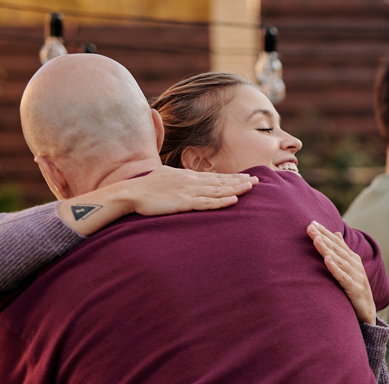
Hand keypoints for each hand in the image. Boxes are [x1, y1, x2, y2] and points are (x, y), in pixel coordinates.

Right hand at [121, 166, 257, 216]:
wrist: (130, 193)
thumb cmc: (146, 188)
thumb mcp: (165, 177)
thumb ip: (179, 179)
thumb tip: (186, 180)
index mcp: (187, 176)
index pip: (214, 176)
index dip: (232, 177)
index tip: (247, 176)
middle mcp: (191, 181)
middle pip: (220, 181)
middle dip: (239, 180)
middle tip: (258, 180)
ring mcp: (188, 192)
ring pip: (217, 190)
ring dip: (235, 189)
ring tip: (251, 187)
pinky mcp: (183, 203)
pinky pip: (206, 203)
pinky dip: (220, 202)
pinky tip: (233, 200)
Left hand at [307, 221, 375, 324]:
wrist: (367, 311)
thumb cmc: (355, 289)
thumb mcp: (349, 268)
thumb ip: (343, 251)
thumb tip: (336, 233)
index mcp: (353, 259)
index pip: (337, 242)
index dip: (325, 232)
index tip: (312, 223)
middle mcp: (355, 265)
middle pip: (337, 248)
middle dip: (323, 237)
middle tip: (310, 227)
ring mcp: (356, 277)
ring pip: (339, 260)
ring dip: (327, 249)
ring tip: (316, 239)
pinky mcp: (355, 289)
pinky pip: (343, 277)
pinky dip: (335, 268)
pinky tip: (327, 260)